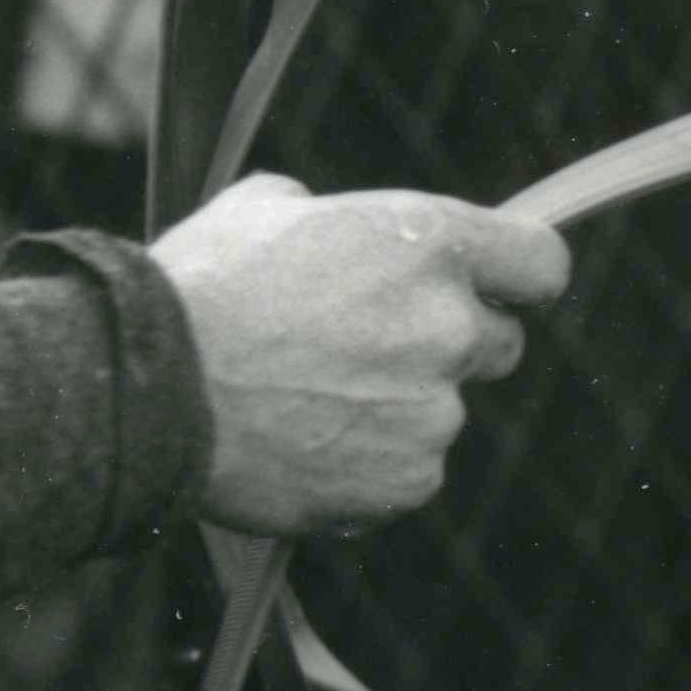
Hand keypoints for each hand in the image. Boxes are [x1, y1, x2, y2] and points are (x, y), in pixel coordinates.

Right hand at [153, 175, 573, 535]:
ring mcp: (434, 411)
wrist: (147, 391)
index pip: (544, 262)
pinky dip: (368, 466)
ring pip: (442, 412)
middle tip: (362, 350)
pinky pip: (409, 472)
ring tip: (305, 403)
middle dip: (445, 346)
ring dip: (396, 410)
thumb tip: (327, 218)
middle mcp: (450, 327)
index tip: (494, 288)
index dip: (517, 277)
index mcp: (430, 244)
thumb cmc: (193, 289)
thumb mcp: (262, 210)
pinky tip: (302, 446)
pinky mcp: (406, 480)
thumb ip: (329, 213)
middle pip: (498, 343)